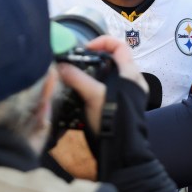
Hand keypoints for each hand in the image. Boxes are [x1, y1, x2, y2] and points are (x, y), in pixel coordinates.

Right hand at [51, 36, 147, 180]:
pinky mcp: (120, 106)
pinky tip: (80, 96)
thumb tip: (60, 66)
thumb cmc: (114, 118)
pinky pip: (106, 90)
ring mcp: (127, 94)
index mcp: (130, 73)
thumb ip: (77, 79)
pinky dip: (93, 89)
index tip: (85, 49)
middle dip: (93, 60)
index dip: (103, 42)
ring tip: (75, 80)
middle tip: (76, 65)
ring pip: (107, 76)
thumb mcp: (94, 95)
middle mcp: (131, 81)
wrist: (122, 150)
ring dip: (91, 75)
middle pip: (112, 60)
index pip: (120, 45)